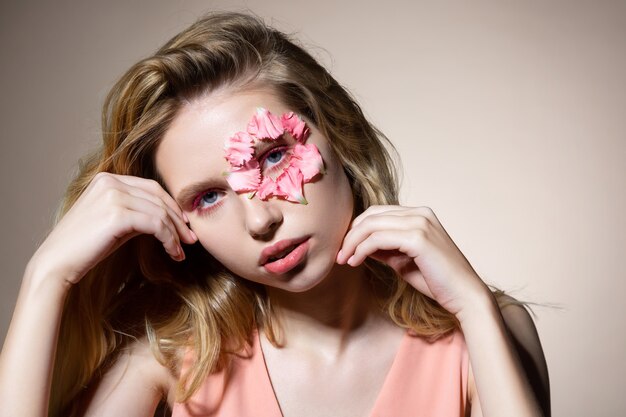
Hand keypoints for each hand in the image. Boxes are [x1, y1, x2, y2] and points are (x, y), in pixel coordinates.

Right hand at [30, 172, 196, 284]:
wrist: (57, 264)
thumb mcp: (114, 222)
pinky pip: (156, 225)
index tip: (184, 225)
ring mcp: (113, 196)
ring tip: (181, 251)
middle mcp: (111, 182)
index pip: (151, 188)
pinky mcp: (117, 214)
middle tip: (191, 239)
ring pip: (160, 212)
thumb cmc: (85, 247)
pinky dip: (169, 239)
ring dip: (176, 234)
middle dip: (178, 220)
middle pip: (159, 198)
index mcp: (107, 179)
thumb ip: (138, 212)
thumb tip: (170, 218)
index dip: (172, 206)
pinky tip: (173, 252)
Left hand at [335, 205, 490, 316]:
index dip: (357, 228)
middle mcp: (420, 213)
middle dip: (350, 234)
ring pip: (371, 225)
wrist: (464, 295)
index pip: (378, 212)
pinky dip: (362, 249)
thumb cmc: (436, 280)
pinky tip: (355, 261)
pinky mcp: (418, 238)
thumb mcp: (403, 260)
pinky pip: (378, 239)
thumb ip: (384, 249)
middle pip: (372, 215)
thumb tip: (359, 246)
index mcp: (419, 214)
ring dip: (352, 243)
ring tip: (344, 260)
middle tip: (339, 254)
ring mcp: (420, 223)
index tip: (345, 247)